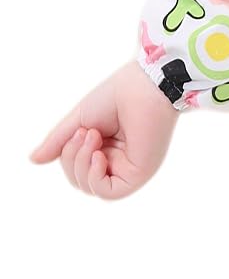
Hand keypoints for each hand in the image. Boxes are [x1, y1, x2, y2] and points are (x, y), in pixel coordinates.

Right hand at [28, 59, 181, 197]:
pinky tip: (98, 156)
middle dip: (72, 158)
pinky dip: (94, 178)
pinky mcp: (139, 174)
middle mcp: (118, 161)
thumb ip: (58, 142)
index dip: (68, 155)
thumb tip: (34, 160)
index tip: (79, 130)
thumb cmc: (117, 95)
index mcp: (106, 148)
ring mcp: (128, 169)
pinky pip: (108, 192)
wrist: (144, 86)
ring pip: (91, 187)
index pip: (76, 168)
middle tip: (85, 132)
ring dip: (81, 163)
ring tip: (92, 136)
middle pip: (80, 180)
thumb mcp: (78, 121)